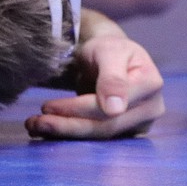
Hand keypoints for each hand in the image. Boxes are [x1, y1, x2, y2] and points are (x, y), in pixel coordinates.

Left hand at [25, 14, 163, 139]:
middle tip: (34, 123)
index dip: (77, 108)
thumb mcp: (108, 51)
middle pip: (105, 125)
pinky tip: (47, 130)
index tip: (46, 107)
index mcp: (150, 84)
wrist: (111, 56)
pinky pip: (97, 137)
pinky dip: (71, 134)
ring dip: (65, 133)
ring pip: (100, 135)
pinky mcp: (126, 131)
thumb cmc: (109, 48)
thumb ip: (112, 77)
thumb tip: (115, 109)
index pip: (110, 105)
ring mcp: (141, 123)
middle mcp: (152, 108)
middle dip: (67, 125)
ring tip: (34, 126)